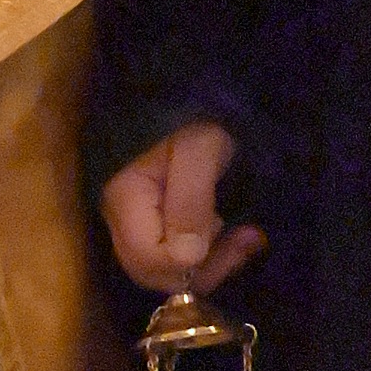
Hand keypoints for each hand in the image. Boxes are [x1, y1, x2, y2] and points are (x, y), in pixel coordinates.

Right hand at [99, 122, 263, 296]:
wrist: (187, 97)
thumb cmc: (193, 116)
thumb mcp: (201, 148)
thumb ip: (191, 200)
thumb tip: (189, 257)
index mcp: (125, 199)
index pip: (145, 257)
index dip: (185, 262)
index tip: (228, 232)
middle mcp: (123, 221)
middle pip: (152, 272)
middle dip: (203, 268)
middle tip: (246, 240)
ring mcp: (138, 226)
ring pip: (166, 270)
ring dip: (211, 262)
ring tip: (247, 236)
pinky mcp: (157, 225)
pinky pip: (177, 258)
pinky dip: (209, 255)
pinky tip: (237, 236)